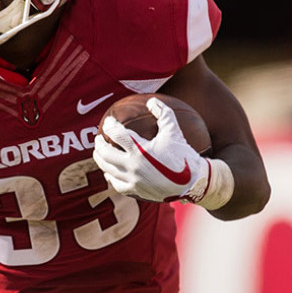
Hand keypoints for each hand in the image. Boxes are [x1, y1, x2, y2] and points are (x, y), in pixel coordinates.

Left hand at [93, 96, 209, 202]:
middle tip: (98, 138)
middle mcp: (133, 166)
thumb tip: (151, 101)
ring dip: (100, 159)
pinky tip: (109, 172)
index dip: (110, 126)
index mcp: (140, 149)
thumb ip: (163, 113)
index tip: (109, 122)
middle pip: (106, 153)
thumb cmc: (183, 154)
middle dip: (99, 144)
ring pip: (107, 169)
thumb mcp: (174, 131)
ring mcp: (133, 180)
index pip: (117, 134)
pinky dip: (110, 176)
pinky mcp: (135, 191)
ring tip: (100, 153)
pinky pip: (116, 184)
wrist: (193, 182)